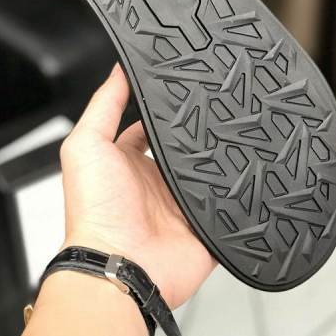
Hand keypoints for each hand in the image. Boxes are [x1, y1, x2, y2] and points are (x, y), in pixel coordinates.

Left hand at [59, 63, 215, 308]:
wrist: (121, 265)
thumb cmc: (94, 211)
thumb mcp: (86, 145)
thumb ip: (104, 105)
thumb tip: (118, 70)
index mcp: (129, 164)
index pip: (150, 129)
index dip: (163, 111)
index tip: (182, 90)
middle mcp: (156, 183)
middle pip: (183, 150)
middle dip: (199, 134)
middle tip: (219, 110)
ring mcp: (182, 206)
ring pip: (209, 175)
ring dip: (219, 162)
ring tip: (239, 136)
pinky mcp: (205, 227)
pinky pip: (227, 206)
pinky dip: (237, 194)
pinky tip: (249, 175)